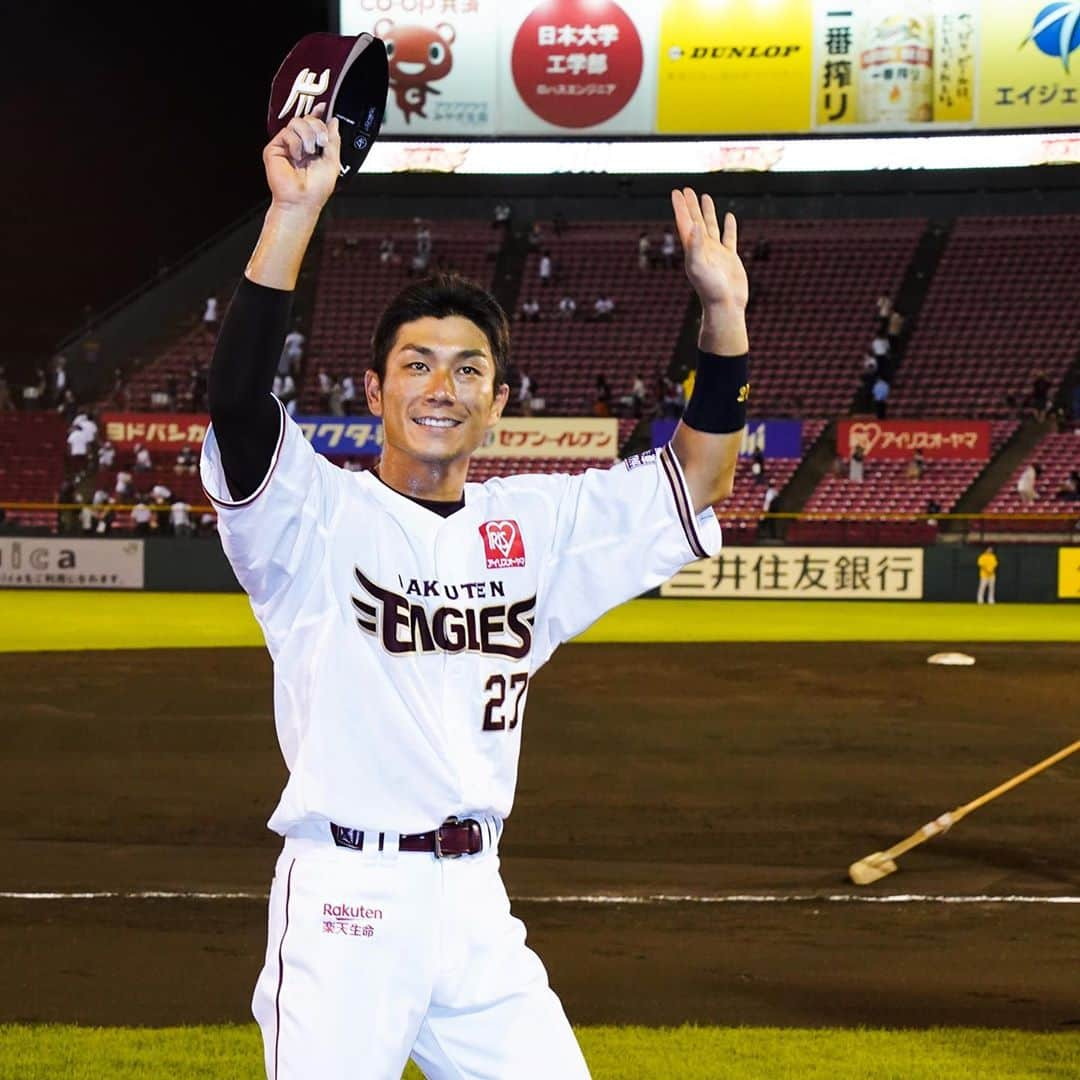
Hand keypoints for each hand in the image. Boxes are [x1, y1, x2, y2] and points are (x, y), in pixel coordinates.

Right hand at [263, 103, 341, 213]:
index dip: (318, 113)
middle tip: (321, 142)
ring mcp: (287, 145)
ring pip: (297, 122)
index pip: (314, 124)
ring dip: (308, 136)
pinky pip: (287, 133)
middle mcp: (300, 144)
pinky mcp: (275, 147)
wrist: (302, 200)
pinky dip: (296, 144)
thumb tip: (334, 121)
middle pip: (307, 119)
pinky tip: (296, 157)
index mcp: (313, 147)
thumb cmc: (316, 189)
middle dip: (318, 127)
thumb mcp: (333, 161)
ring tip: (309, 153)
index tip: (324, 107)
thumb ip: (334, 140)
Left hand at [670, 188, 748, 313]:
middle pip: (695, 221)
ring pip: (711, 227)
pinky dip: (729, 226)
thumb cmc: (710, 291)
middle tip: (687, 189)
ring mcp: (716, 253)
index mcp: (692, 250)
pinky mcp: (729, 258)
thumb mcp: (699, 268)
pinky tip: (729, 216)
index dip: (681, 208)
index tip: (677, 192)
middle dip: (691, 206)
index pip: (685, 224)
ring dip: (707, 212)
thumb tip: (694, 226)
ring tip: (704, 196)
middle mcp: (702, 249)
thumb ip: (695, 247)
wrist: (726, 306)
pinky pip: (729, 237)